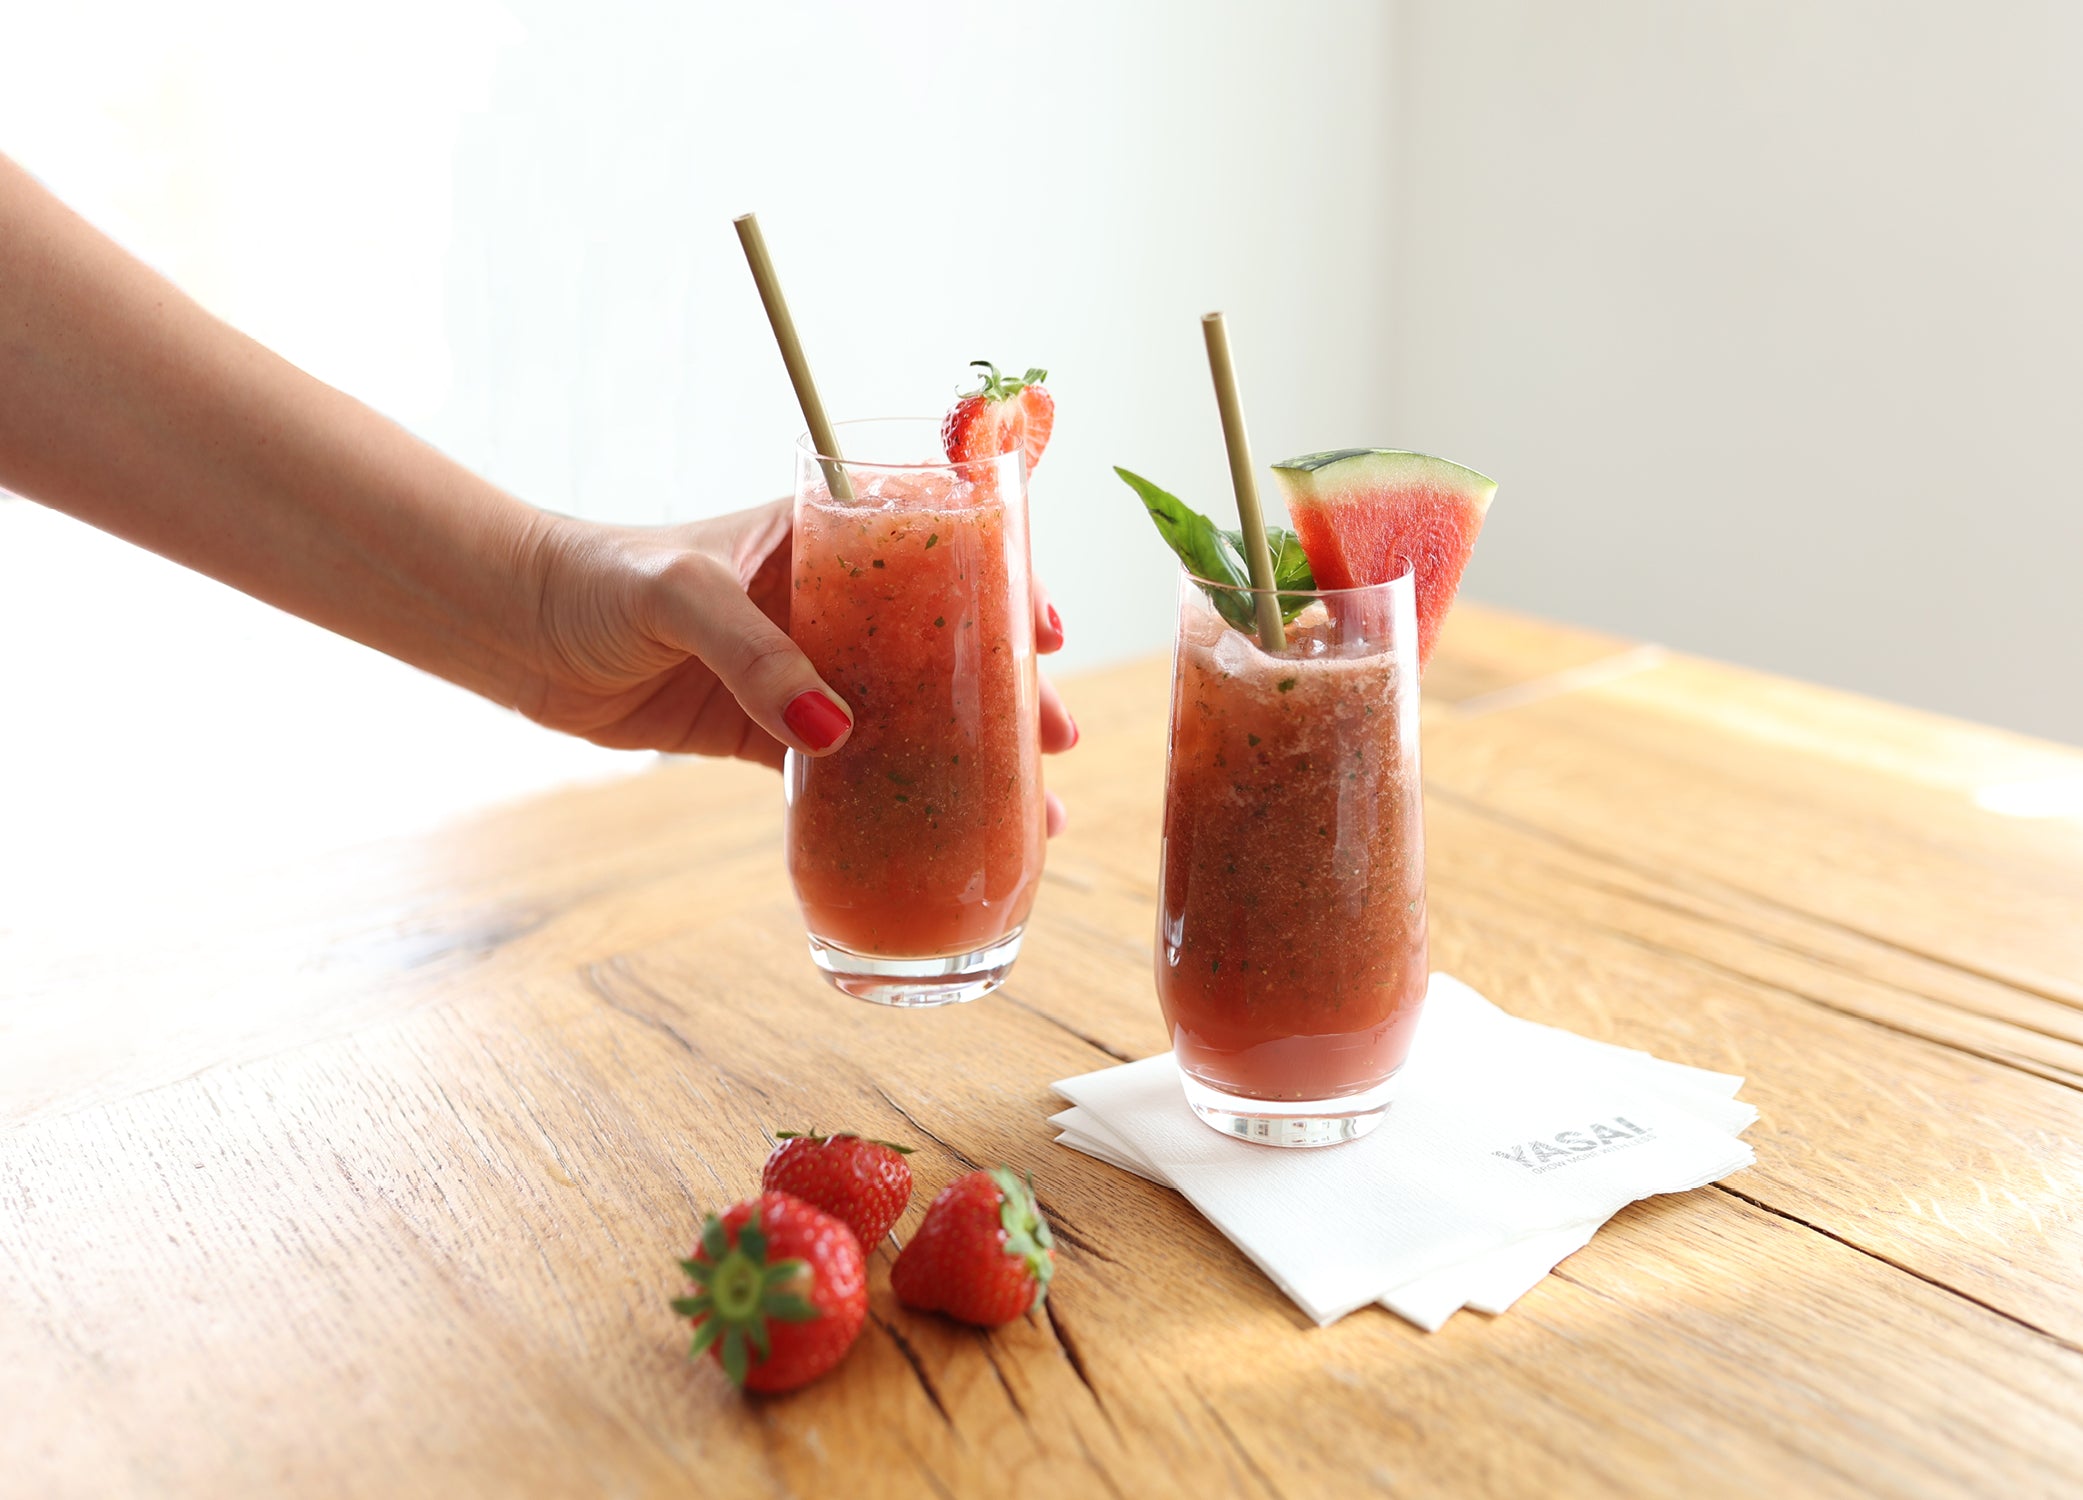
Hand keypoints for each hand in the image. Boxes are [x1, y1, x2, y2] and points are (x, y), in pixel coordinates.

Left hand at [522, 500, 1075, 833]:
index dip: (1003, 586)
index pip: (936, 550)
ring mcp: (799, 671)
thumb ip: (758, 657)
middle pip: (941, 644)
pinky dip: (890, 797)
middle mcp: (825, 605)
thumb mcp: (684, 595)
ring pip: (905, 712)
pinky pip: (842, 768)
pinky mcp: (762, 732)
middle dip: (1007, 689)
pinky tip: (934, 829)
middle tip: (1055, 733)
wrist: (516, 630)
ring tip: (1027, 801)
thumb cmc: (598, 578)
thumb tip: (836, 735)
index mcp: (821, 540)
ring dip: (965, 753)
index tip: (1047, 628)